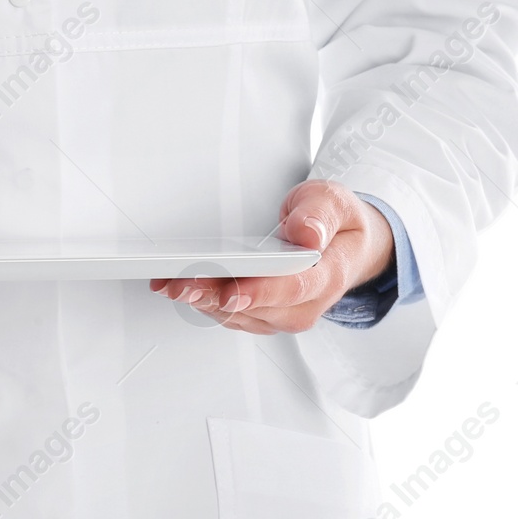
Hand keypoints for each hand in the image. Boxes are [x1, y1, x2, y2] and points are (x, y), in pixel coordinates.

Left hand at [148, 180, 394, 334]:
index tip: (229, 290)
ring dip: (202, 302)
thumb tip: (307, 235)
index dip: (258, 291)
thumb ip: (320, 215)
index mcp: (326, 275)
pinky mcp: (265, 315)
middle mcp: (305, 303)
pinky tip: (182, 288)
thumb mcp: (335, 203)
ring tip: (171, 285)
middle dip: (213, 296)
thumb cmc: (337, 225)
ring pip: (238, 315)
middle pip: (254, 306)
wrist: (347, 247)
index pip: (291, 289)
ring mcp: (284, 314)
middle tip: (179, 285)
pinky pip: (232, 315)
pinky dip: (205, 303)